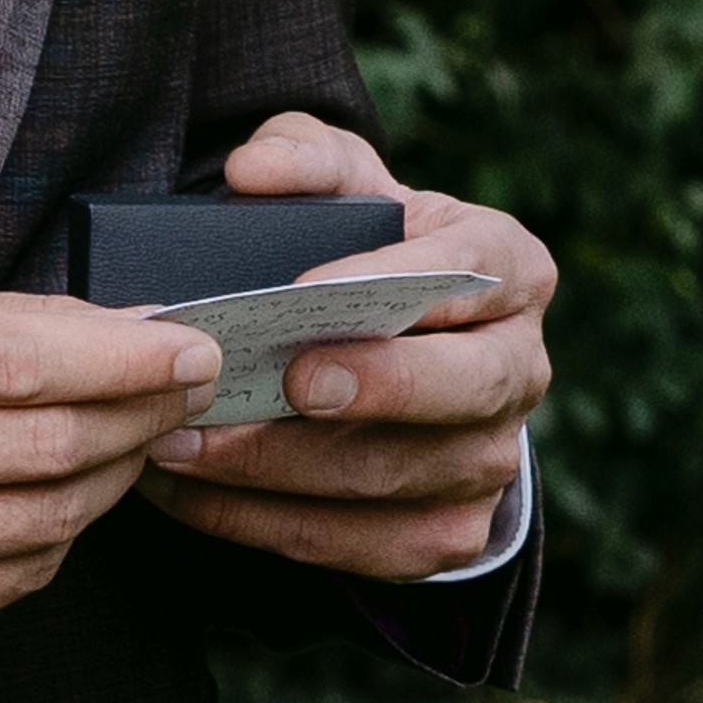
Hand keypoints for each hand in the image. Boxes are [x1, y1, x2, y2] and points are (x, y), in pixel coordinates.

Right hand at [0, 280, 223, 654]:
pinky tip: (70, 495)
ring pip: (46, 519)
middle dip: (142, 414)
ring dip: (115, 475)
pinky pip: (18, 577)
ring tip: (135, 437)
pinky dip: (64, 533)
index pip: (18, 362)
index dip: (126, 358)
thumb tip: (135, 329)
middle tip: (186, 391)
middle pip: (45, 444)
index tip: (190, 347)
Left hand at [146, 108, 556, 586]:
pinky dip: (268, 523)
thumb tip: (254, 170)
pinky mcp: (452, 533)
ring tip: (181, 442)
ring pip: (401, 477)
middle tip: (284, 383)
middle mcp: (522, 368)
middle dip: (375, 389)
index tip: (304, 287)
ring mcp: (493, 459)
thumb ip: (303, 159)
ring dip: (284, 467)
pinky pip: (364, 544)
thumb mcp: (344, 189)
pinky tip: (191, 494)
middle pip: (465, 388)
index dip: (395, 281)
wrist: (392, 357)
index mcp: (510, 269)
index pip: (471, 271)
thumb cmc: (363, 257)